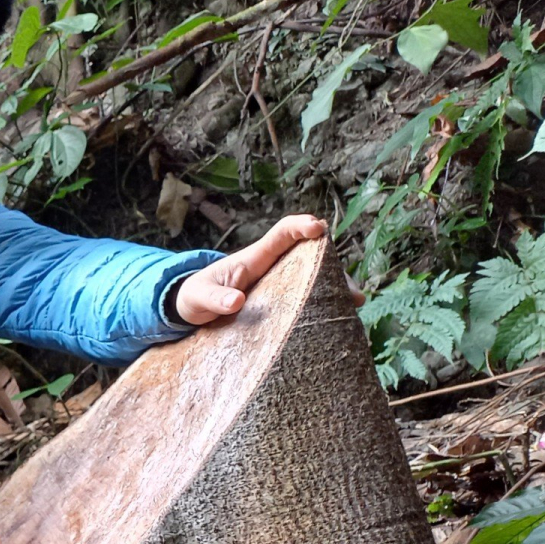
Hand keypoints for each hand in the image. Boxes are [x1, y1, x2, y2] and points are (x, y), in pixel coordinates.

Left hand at [170, 215, 342, 325]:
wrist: (190, 311)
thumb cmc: (194, 296)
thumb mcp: (197, 298)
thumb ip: (213, 299)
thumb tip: (234, 301)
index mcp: (253, 259)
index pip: (281, 234)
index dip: (300, 226)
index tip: (317, 227)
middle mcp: (272, 268)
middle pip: (309, 257)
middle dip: (333, 267)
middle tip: (351, 288)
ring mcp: (279, 285)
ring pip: (314, 279)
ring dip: (336, 288)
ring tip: (354, 302)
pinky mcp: (280, 303)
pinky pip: (306, 299)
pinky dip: (324, 304)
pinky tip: (340, 318)